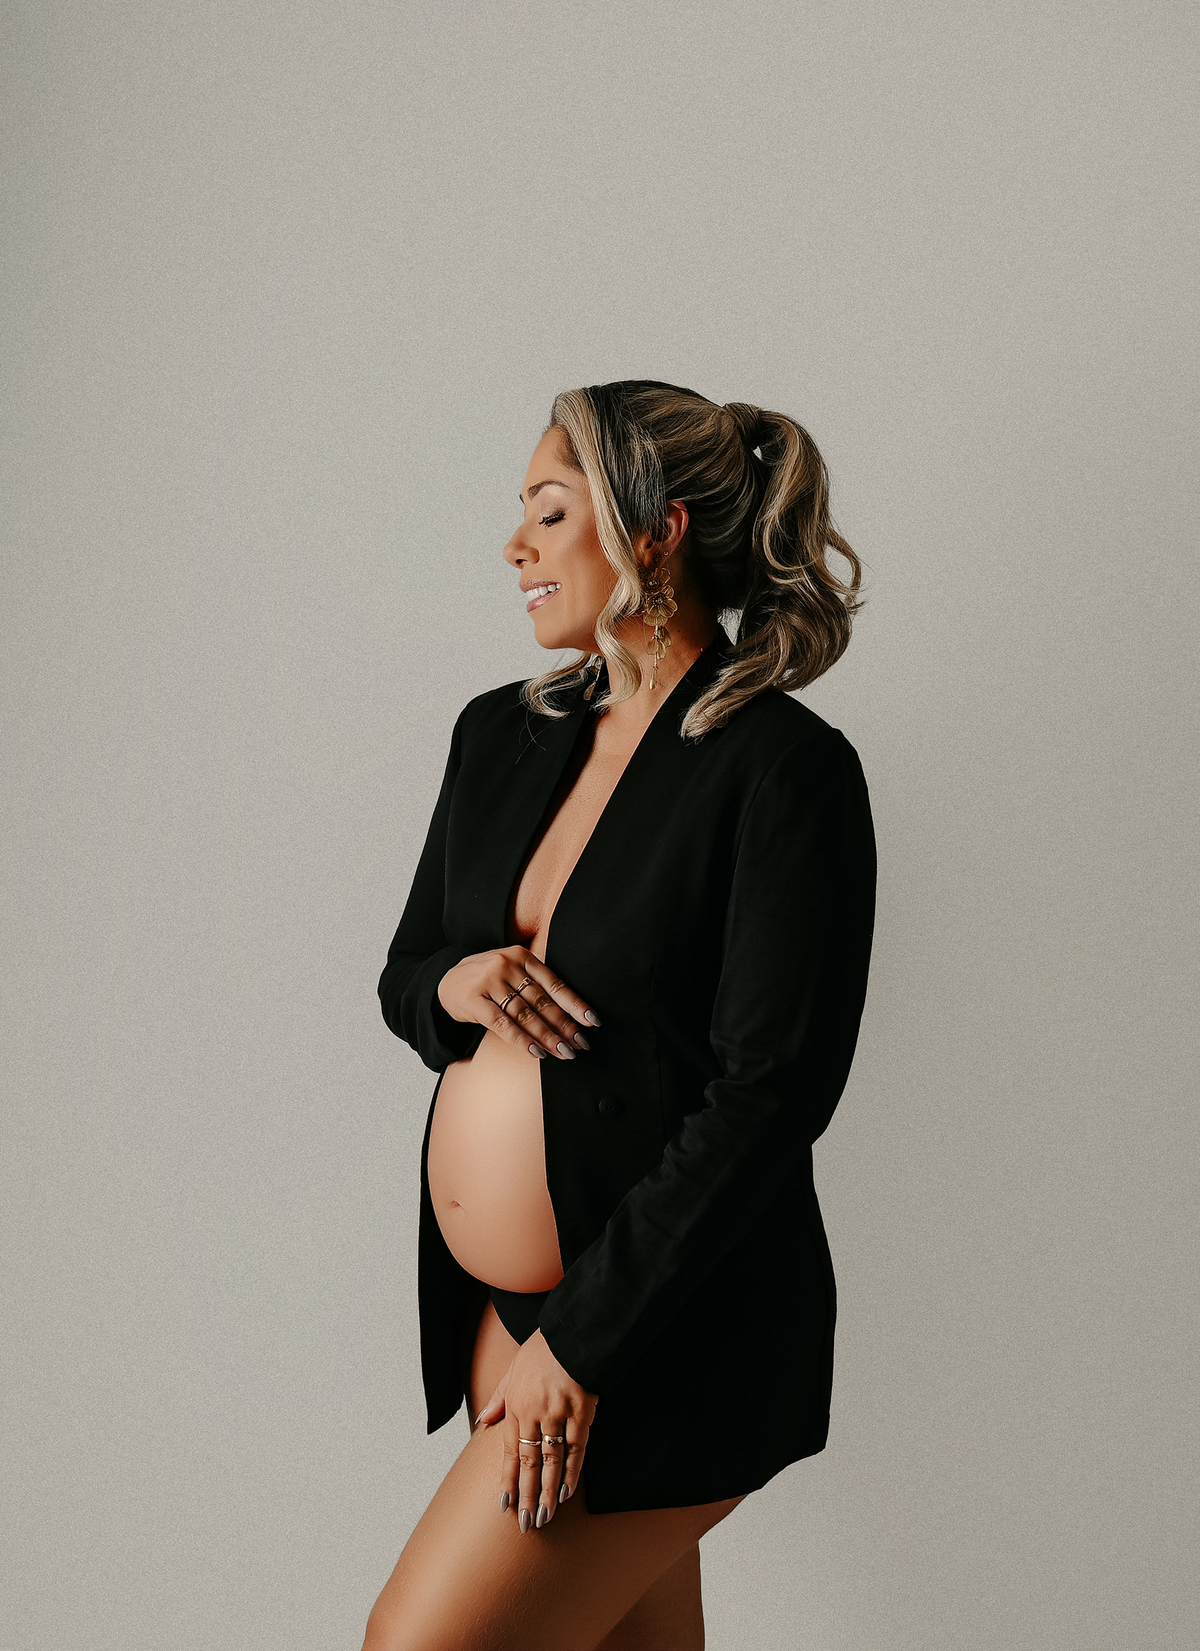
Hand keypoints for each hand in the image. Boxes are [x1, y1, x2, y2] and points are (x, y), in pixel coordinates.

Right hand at [436, 946, 599, 1061]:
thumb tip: (569, 1012)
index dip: (574, 1004)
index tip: (591, 1021)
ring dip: (547, 1036)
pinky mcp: (474, 1000)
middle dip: (564, 1025)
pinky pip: (502, 1024)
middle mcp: (507, 965)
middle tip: (581, 1044)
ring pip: (525, 1014)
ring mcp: (489, 982)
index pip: (554, 983)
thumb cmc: (486, 979)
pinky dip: (521, 1040)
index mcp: (521, 956)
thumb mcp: (510, 969)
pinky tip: (537, 1052)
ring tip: (564, 1052)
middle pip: (542, 1001)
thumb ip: (534, 982)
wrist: (445, 980)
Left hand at [474, 1329, 598, 1528]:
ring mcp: (558, 1414)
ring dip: (546, 1492)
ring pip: (550, 1461)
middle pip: (528, 1462)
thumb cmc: (544, 1348)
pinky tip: (565, 1492)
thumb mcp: (513, 1369)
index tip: (504, 1505)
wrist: (573, 1332)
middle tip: (524, 1523)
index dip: (507, 1480)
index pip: (509, 1451)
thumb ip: (499, 1398)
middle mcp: (534, 1413)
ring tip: (543, 1517)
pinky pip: (576, 1449)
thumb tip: (482, 1421)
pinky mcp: (581, 1413)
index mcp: (516, 1405)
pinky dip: (571, 1472)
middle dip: (525, 1495)